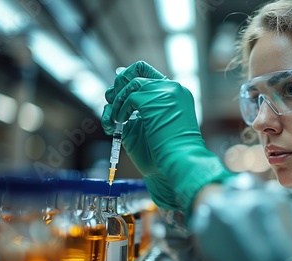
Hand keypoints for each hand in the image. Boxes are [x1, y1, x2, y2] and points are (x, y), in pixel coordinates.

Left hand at [102, 61, 233, 215]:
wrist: (179, 160)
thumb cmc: (167, 151)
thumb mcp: (153, 124)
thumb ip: (139, 108)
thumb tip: (113, 95)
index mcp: (177, 94)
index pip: (151, 73)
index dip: (132, 76)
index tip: (118, 88)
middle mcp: (173, 89)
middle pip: (138, 70)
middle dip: (120, 84)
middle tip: (111, 100)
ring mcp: (165, 91)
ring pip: (132, 84)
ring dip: (119, 101)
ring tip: (116, 119)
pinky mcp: (154, 99)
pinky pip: (129, 97)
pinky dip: (121, 110)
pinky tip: (122, 123)